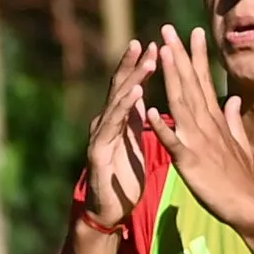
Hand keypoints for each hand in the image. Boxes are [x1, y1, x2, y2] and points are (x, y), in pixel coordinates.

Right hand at [80, 43, 155, 230]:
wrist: (109, 211)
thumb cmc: (123, 179)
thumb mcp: (133, 142)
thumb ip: (133, 119)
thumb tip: (139, 94)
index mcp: (117, 122)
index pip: (129, 88)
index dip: (140, 67)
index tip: (155, 46)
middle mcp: (105, 123)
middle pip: (119, 88)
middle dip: (132, 65)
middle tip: (145, 42)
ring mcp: (100, 136)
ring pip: (117, 102)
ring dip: (132, 80)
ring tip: (147, 62)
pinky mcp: (99, 152)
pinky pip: (113, 126)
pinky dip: (124, 108)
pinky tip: (136, 94)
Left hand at [132, 25, 253, 239]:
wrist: (249, 206)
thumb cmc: (242, 178)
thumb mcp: (239, 143)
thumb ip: (233, 119)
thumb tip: (231, 99)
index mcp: (215, 120)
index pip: (204, 81)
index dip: (196, 56)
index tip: (192, 31)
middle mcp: (207, 124)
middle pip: (190, 84)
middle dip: (178, 56)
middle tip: (167, 28)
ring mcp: (199, 141)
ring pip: (181, 104)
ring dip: (171, 78)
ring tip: (161, 54)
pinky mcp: (191, 162)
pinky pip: (174, 143)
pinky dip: (163, 127)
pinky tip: (151, 111)